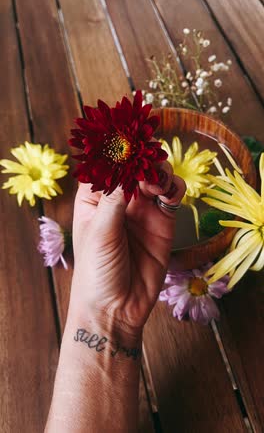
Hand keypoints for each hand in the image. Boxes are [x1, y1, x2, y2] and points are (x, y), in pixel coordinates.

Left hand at [70, 162, 185, 334]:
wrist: (117, 308)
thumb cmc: (96, 271)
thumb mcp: (99, 232)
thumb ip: (114, 199)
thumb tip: (125, 165)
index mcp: (94, 197)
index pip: (105, 163)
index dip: (115, 149)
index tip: (127, 140)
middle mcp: (119, 199)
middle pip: (134, 165)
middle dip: (141, 157)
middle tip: (145, 162)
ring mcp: (142, 209)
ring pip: (155, 175)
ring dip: (158, 170)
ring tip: (154, 183)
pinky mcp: (162, 221)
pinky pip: (171, 195)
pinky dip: (173, 187)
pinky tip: (167, 193)